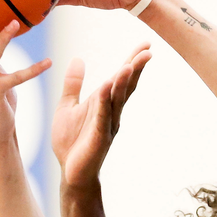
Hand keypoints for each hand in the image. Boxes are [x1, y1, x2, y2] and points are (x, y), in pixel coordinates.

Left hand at [52, 44, 151, 188]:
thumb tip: (78, 59)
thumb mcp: (68, 106)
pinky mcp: (98, 137)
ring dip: (123, 82)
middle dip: (136, 68)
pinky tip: (106, 86)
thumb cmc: (71, 141)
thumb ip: (74, 84)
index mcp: (105, 103)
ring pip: (117, 100)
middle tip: (148, 50)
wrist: (70, 172)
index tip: (145, 44)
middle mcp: (111, 112)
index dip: (132, 61)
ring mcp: (107, 125)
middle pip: (126, 86)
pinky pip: (101, 116)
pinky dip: (104, 101)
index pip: (121, 78)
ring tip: (130, 64)